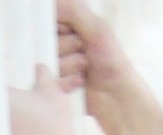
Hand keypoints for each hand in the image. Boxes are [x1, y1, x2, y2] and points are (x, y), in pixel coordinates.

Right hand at [57, 1, 133, 124]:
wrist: (116, 98)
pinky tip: (79, 82)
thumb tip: (50, 4)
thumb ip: (73, 10)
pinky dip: (65, 82)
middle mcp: (59, 42)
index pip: (49, 19)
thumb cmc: (111, 60)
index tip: (72, 31)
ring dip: (69, 66)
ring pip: (47, 61)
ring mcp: (55, 65)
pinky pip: (47, 81)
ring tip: (84, 69)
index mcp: (69, 25)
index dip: (60, 27)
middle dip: (67, 47)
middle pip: (46, 40)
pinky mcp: (54, 86)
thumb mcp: (97, 28)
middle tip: (84, 52)